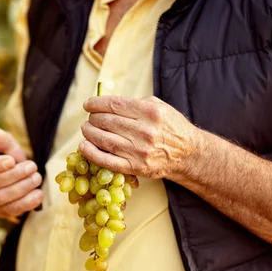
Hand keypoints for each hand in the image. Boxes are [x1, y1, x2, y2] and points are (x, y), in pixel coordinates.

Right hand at [0, 128, 42, 219]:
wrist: (19, 176)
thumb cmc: (10, 159)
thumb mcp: (9, 147)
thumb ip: (3, 141)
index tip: (12, 160)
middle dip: (14, 175)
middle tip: (32, 167)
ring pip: (0, 198)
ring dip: (22, 188)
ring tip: (36, 178)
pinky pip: (9, 210)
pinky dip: (26, 202)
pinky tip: (37, 194)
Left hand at [79, 96, 200, 179]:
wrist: (188, 154)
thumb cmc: (171, 128)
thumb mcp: (159, 107)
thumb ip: (135, 104)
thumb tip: (107, 103)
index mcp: (150, 112)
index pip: (114, 105)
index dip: (96, 104)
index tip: (88, 104)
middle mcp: (144, 131)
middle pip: (106, 121)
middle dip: (92, 118)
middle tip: (90, 118)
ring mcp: (139, 151)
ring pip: (103, 139)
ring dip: (89, 133)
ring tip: (86, 129)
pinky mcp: (135, 167)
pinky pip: (106, 160)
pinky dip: (91, 153)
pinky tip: (83, 145)